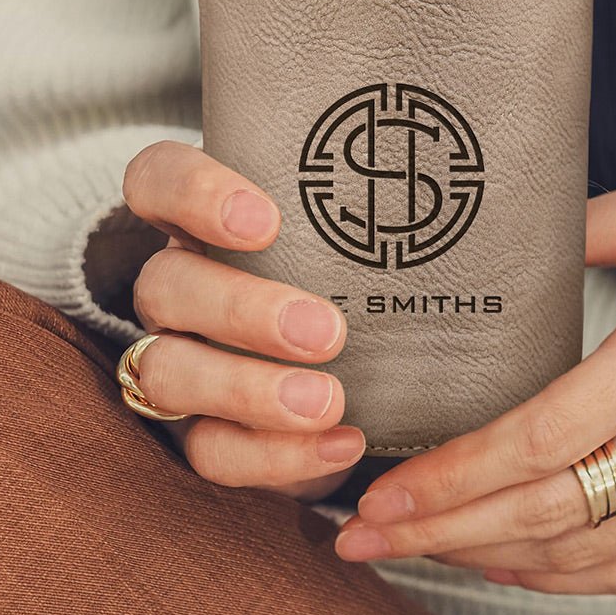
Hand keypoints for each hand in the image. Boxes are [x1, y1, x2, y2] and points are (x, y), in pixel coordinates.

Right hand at [121, 140, 364, 501]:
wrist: (360, 364)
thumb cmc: (356, 268)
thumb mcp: (358, 224)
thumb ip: (379, 195)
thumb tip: (457, 159)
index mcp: (201, 220)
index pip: (158, 181)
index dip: (193, 195)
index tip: (265, 222)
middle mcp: (178, 286)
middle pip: (165, 285)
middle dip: (241, 309)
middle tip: (326, 331)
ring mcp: (178, 360)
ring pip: (168, 373)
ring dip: (246, 390)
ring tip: (328, 400)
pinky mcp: (202, 433)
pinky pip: (211, 451)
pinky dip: (273, 455)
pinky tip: (341, 444)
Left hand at [331, 169, 615, 591]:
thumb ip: (607, 217)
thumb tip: (526, 233)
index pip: (546, 435)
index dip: (458, 471)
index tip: (388, 485)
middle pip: (548, 508)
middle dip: (442, 527)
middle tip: (363, 534)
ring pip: (584, 553)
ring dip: (485, 557)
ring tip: (411, 551)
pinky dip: (559, 577)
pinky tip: (502, 563)